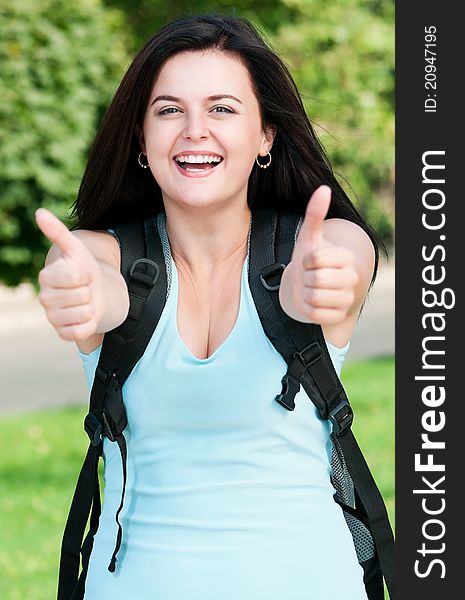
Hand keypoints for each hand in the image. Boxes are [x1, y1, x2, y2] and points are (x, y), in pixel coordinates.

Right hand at [35, 208, 104, 340]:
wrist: (95, 294)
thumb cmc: (84, 271)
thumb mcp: (76, 250)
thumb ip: (58, 232)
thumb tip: (39, 212)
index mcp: (46, 277)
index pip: (74, 276)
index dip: (86, 274)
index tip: (84, 273)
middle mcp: (45, 299)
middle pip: (81, 295)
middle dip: (90, 291)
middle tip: (86, 289)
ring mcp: (53, 318)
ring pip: (84, 313)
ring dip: (92, 307)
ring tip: (87, 302)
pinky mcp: (64, 333)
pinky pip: (82, 331)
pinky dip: (90, 324)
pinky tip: (86, 317)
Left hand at [279, 185, 358, 324]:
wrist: (306, 285)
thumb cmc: (308, 258)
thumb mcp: (309, 237)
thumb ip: (315, 214)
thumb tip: (323, 189)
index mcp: (346, 258)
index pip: (318, 259)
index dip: (306, 260)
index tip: (309, 260)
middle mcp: (351, 278)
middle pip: (318, 279)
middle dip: (305, 277)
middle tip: (308, 275)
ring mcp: (346, 298)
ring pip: (316, 297)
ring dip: (305, 293)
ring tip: (309, 288)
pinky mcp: (338, 316)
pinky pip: (317, 314)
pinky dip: (308, 309)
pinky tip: (311, 302)